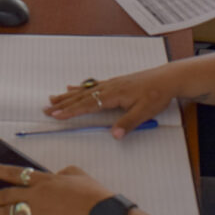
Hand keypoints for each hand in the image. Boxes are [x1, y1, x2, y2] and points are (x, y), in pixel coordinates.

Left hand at [0, 162, 112, 214]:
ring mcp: (34, 210)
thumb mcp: (78, 175)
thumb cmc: (93, 195)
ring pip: (4, 211)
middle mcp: (35, 193)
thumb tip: (58, 174)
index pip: (15, 173)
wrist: (99, 213)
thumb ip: (64, 172)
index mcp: (44, 179)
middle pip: (4, 194)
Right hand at [43, 65, 174, 138]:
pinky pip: (92, 85)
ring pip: (84, 91)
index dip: (71, 111)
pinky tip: (72, 87)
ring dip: (67, 95)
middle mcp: (108, 88)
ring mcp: (110, 84)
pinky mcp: (114, 83)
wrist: (167, 78)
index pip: (88, 105)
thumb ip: (128, 123)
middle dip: (63, 104)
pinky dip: (80, 87)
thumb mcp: (145, 111)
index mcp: (113, 95)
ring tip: (53, 98)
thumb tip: (114, 135)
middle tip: (47, 109)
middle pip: (81, 97)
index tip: (57, 115)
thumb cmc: (156, 94)